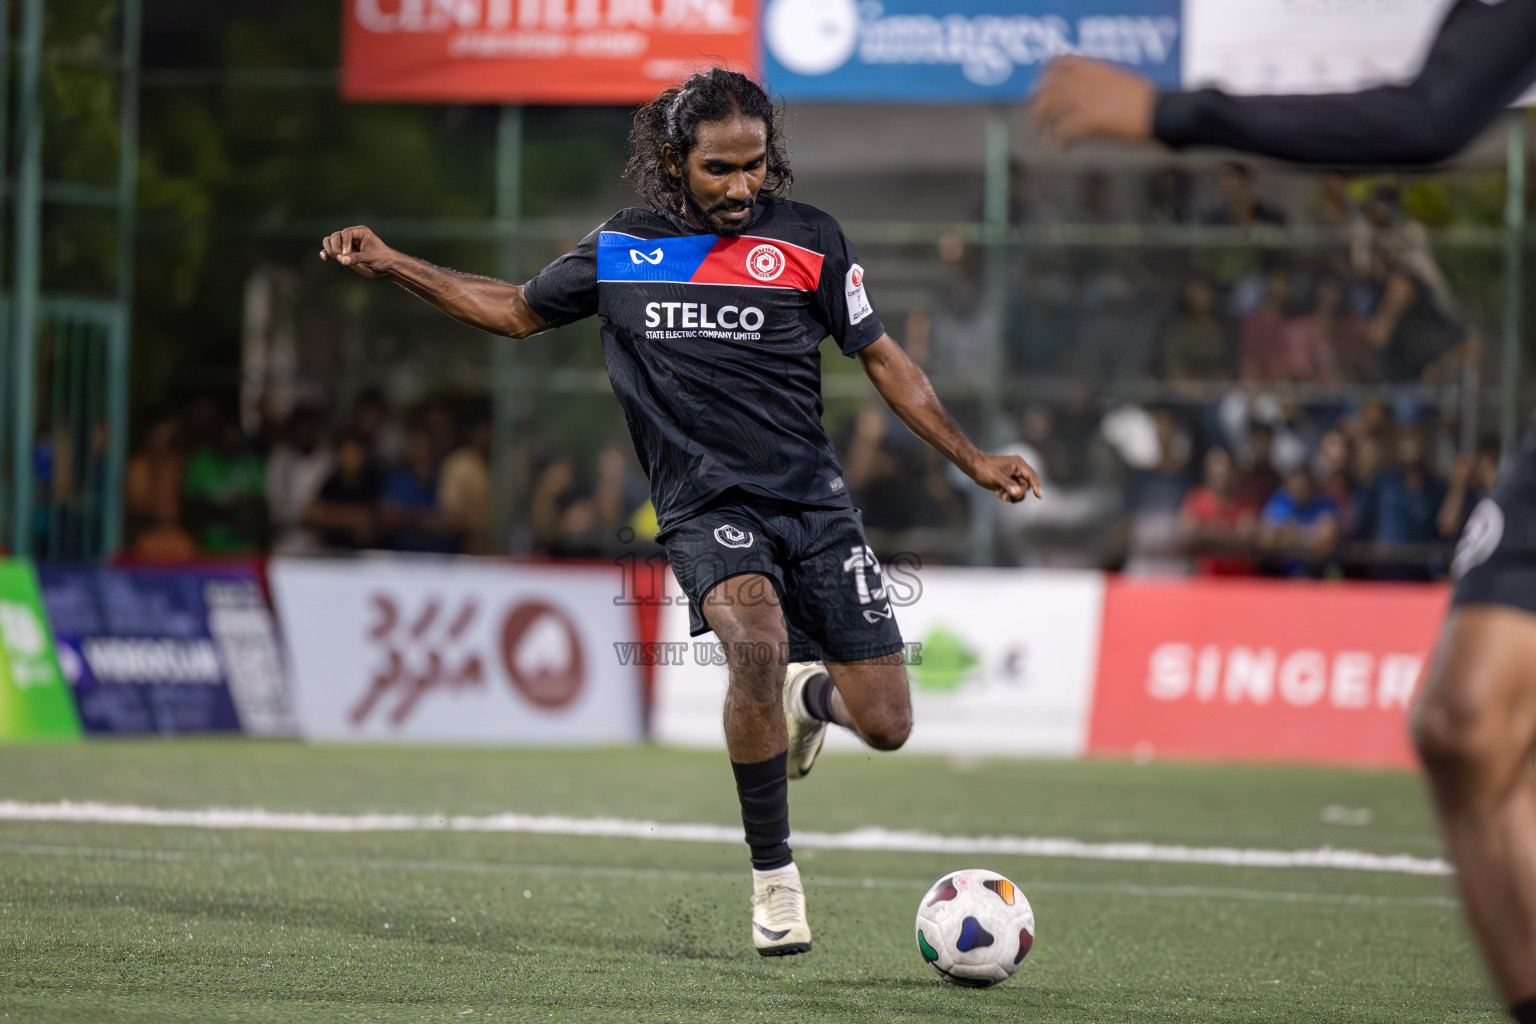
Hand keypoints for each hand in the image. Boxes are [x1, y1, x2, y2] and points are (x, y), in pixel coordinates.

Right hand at [319, 225, 394, 277]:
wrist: (387, 267)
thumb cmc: (382, 259)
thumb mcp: (371, 258)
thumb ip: (357, 258)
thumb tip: (343, 260)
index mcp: (360, 232)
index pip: (346, 233)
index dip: (344, 243)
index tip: (346, 253)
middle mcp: (352, 236)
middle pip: (336, 236)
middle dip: (335, 246)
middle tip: (340, 257)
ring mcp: (346, 244)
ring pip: (331, 241)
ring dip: (329, 249)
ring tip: (335, 257)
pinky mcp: (343, 253)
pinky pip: (331, 250)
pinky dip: (327, 253)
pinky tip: (324, 258)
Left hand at [968, 453, 1042, 503]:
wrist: (973, 467)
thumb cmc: (984, 468)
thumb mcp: (996, 476)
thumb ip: (1007, 484)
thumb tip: (1018, 493)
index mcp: (1018, 464)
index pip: (1032, 476)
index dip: (1036, 486)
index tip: (1039, 496)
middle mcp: (1018, 470)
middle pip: (1026, 486)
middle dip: (1016, 493)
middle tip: (1004, 497)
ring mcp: (1014, 477)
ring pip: (1020, 491)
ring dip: (1011, 496)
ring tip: (1000, 495)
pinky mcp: (1009, 483)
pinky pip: (1014, 493)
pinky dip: (1008, 495)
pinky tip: (998, 493)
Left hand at [1031, 57, 1156, 148]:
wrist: (1160, 112)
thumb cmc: (1149, 100)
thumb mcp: (1125, 80)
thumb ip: (1105, 80)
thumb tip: (1098, 87)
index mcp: (1096, 69)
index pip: (1063, 62)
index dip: (1048, 73)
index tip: (1042, 85)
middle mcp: (1086, 82)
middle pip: (1049, 87)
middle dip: (1039, 102)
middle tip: (1037, 117)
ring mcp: (1085, 101)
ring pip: (1050, 109)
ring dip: (1043, 123)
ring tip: (1044, 136)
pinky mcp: (1088, 121)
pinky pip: (1063, 132)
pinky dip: (1059, 142)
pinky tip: (1062, 149)